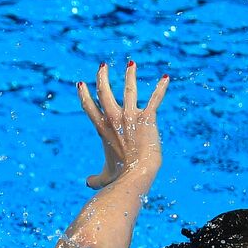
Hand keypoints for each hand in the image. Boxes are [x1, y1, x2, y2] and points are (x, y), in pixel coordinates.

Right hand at [77, 61, 169, 188]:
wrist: (137, 173)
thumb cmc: (121, 176)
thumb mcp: (105, 176)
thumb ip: (95, 178)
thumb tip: (88, 183)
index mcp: (102, 129)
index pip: (89, 107)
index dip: (84, 95)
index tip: (81, 84)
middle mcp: (114, 118)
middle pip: (104, 92)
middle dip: (102, 78)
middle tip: (102, 67)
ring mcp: (130, 115)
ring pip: (129, 89)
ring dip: (130, 75)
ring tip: (131, 64)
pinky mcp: (147, 117)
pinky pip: (155, 99)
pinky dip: (161, 88)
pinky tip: (166, 77)